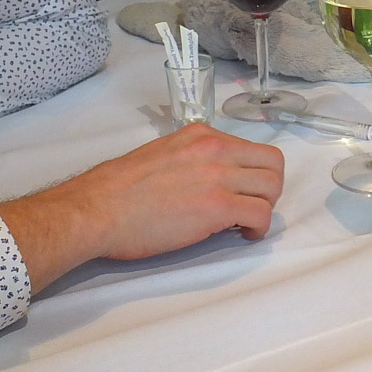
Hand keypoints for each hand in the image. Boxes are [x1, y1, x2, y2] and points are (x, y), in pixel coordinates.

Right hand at [0, 125, 283, 292]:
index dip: (253, 173)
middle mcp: (214, 148)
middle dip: (269, 188)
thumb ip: (191, 160)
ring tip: (246, 223)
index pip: (250, 147)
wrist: (97, 209)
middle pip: (273, 163)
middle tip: (251, 206)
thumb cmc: (118, 190)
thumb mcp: (161, 155)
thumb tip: (208, 179)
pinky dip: (259, 228)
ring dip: (265, 207)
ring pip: (273, 187)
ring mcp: (218, 176)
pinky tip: (243, 235)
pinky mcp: (217, 206)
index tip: (242, 190)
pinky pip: (261, 213)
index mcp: (200, 135)